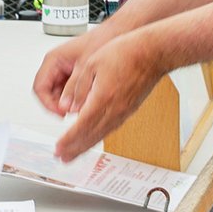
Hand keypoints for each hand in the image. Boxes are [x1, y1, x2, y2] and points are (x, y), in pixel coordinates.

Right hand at [33, 23, 110, 114]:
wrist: (116, 33)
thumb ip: (74, 88)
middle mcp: (56, 65)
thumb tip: (67, 106)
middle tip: (70, 114)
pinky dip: (74, 98)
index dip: (48, 103)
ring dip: (66, 103)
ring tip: (79, 108)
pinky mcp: (74, 74)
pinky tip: (84, 102)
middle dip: (57, 105)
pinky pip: (68, 90)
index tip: (60, 112)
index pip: (40, 87)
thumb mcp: (84, 67)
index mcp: (53, 59)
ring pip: (58, 93)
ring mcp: (64, 70)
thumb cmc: (100, 40)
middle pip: (47, 92)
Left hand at [53, 28, 162, 160]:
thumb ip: (78, 87)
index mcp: (103, 98)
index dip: (69, 140)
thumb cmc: (126, 53)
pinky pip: (111, 128)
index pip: (82, 125)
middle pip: (91, 135)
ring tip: (74, 154)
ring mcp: (123, 111)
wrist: (153, 53)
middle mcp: (114, 109)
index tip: (59, 148)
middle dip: (75, 149)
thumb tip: (67, 106)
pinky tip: (93, 138)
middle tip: (63, 158)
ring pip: (101, 134)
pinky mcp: (129, 110)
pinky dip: (98, 137)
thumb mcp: (92, 64)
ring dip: (86, 146)